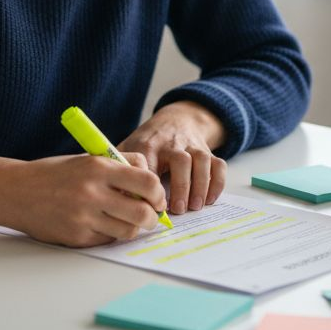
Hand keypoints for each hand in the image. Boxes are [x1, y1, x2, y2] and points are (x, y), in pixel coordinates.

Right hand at [0, 154, 166, 247]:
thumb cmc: (54, 173)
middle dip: (152, 217)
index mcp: (98, 167)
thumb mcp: (87, 159)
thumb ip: (119, 166)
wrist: (16, 191)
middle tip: (150, 215)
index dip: (158, 192)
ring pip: (128, 231)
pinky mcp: (77, 236)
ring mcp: (84, 217)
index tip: (157, 196)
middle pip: (142, 212)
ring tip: (127, 220)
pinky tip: (102, 224)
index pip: (146, 182)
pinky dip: (111, 233)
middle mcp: (92, 192)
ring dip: (133, 227)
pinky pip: (107, 239)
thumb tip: (150, 182)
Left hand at [118, 101, 227, 215]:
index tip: (149, 206)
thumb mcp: (130, 147)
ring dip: (200, 185)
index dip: (150, 186)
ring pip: (201, 160)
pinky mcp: (208, 150)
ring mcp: (192, 146)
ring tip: (195, 207)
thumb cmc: (148, 142)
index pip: (149, 163)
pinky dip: (217, 182)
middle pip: (181, 160)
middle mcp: (173, 143)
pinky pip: (218, 164)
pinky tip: (210, 199)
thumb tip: (112, 195)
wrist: (176, 119)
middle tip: (178, 210)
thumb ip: (119, 168)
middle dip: (181, 186)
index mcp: (149, 145)